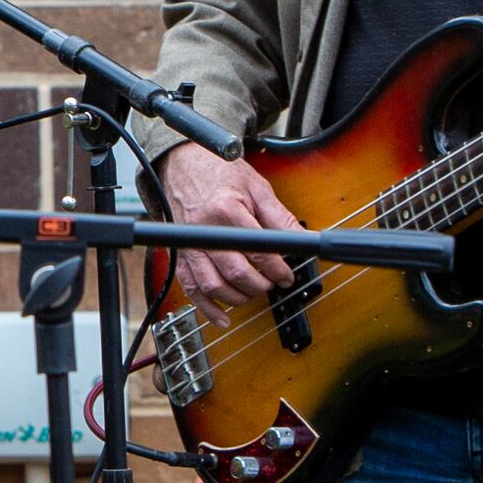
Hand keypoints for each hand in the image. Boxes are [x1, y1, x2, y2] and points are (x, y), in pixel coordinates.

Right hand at [156, 143, 303, 308]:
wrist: (184, 164)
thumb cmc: (220, 174)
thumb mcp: (256, 187)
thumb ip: (279, 217)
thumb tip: (302, 240)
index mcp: (226, 210)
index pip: (258, 251)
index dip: (278, 268)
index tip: (287, 274)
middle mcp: (204, 230)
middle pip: (236, 272)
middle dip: (261, 285)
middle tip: (273, 283)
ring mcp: (190, 244)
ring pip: (214, 286)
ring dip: (239, 297)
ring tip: (254, 292)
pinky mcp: (181, 254)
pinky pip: (191, 289)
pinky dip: (207, 308)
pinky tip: (223, 317)